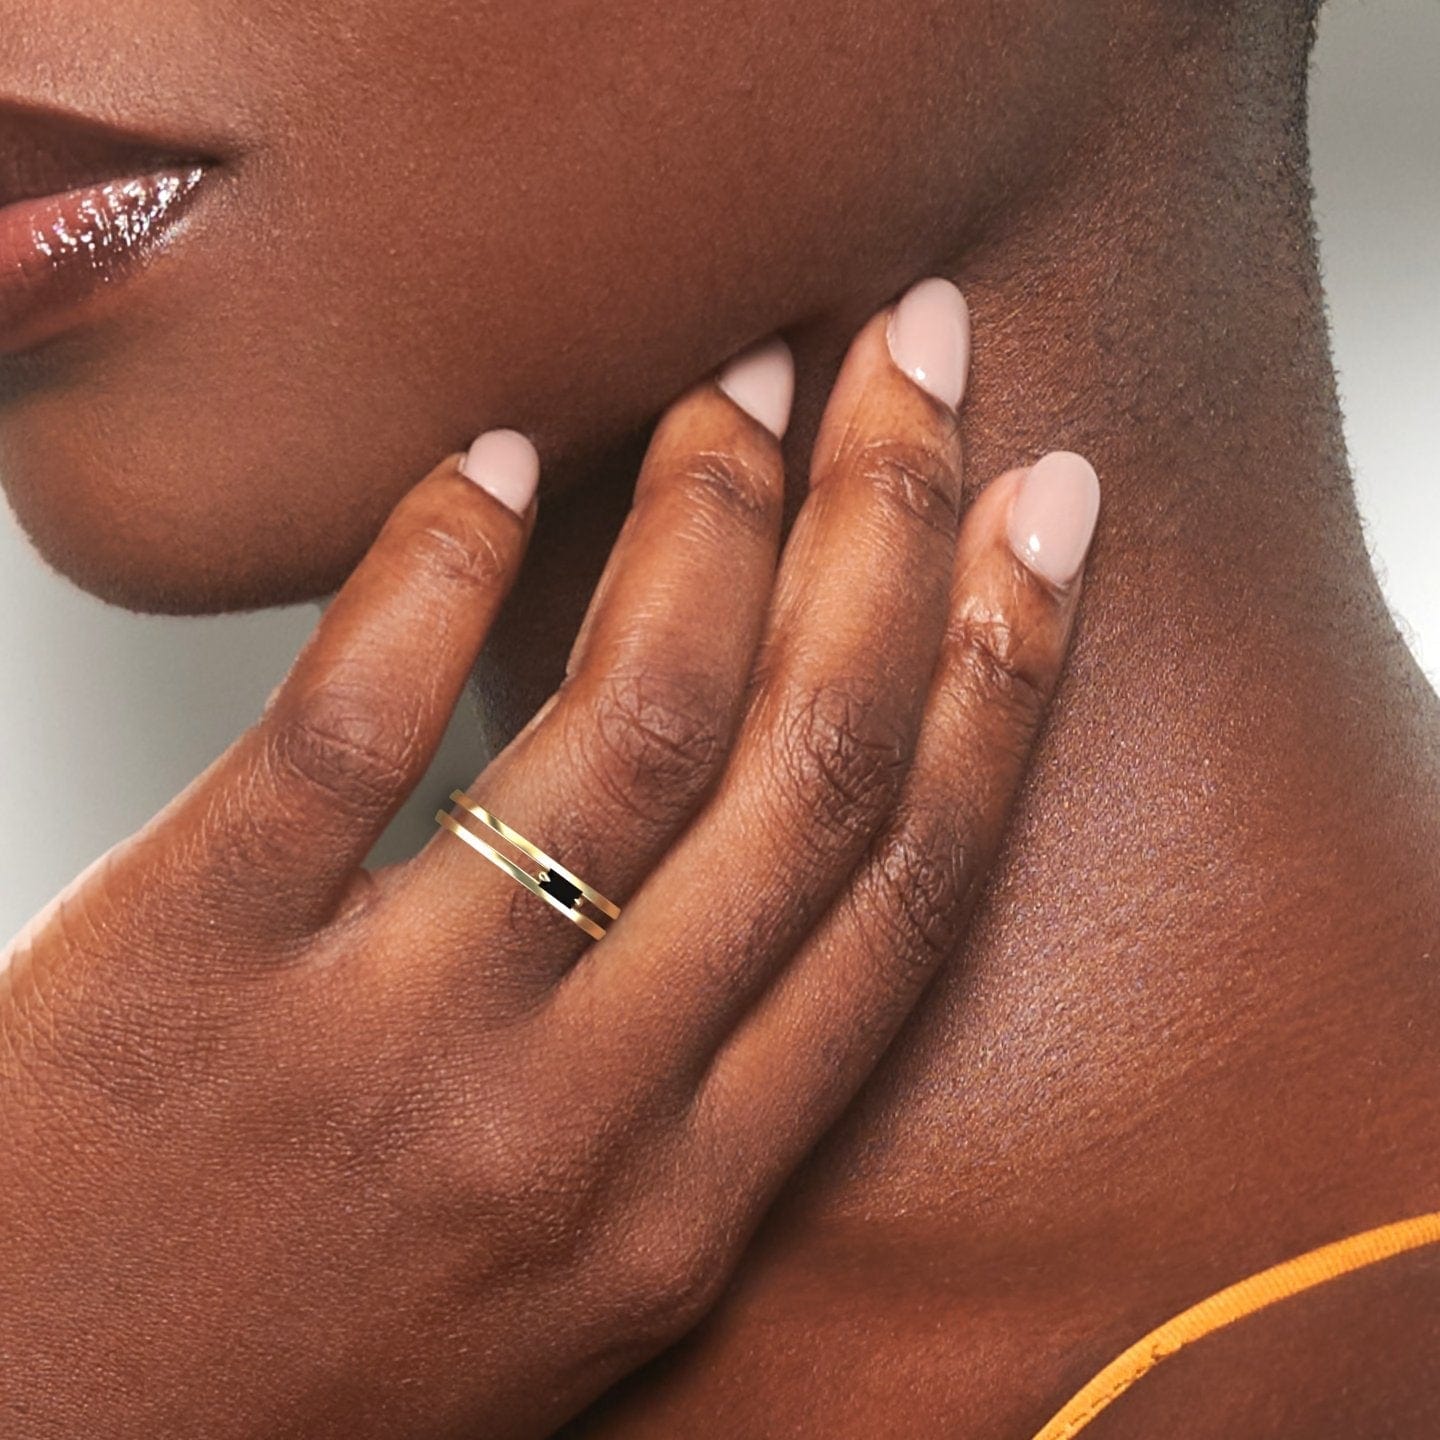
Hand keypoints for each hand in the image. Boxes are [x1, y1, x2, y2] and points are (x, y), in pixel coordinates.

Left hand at [0, 278, 1097, 1439]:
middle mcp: (580, 1123)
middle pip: (806, 768)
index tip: (1043, 523)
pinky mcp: (194, 964)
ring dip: (707, 514)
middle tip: (918, 357)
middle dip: (892, 529)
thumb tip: (745, 860)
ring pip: (627, 724)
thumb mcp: (567, 1265)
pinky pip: (361, 718)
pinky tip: (497, 457)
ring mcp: (393, 1043)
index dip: (1000, 679)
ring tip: (737, 378)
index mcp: (686, 1200)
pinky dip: (446, 558)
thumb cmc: (303, 1367)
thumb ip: (680, 1096)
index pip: (905, 894)